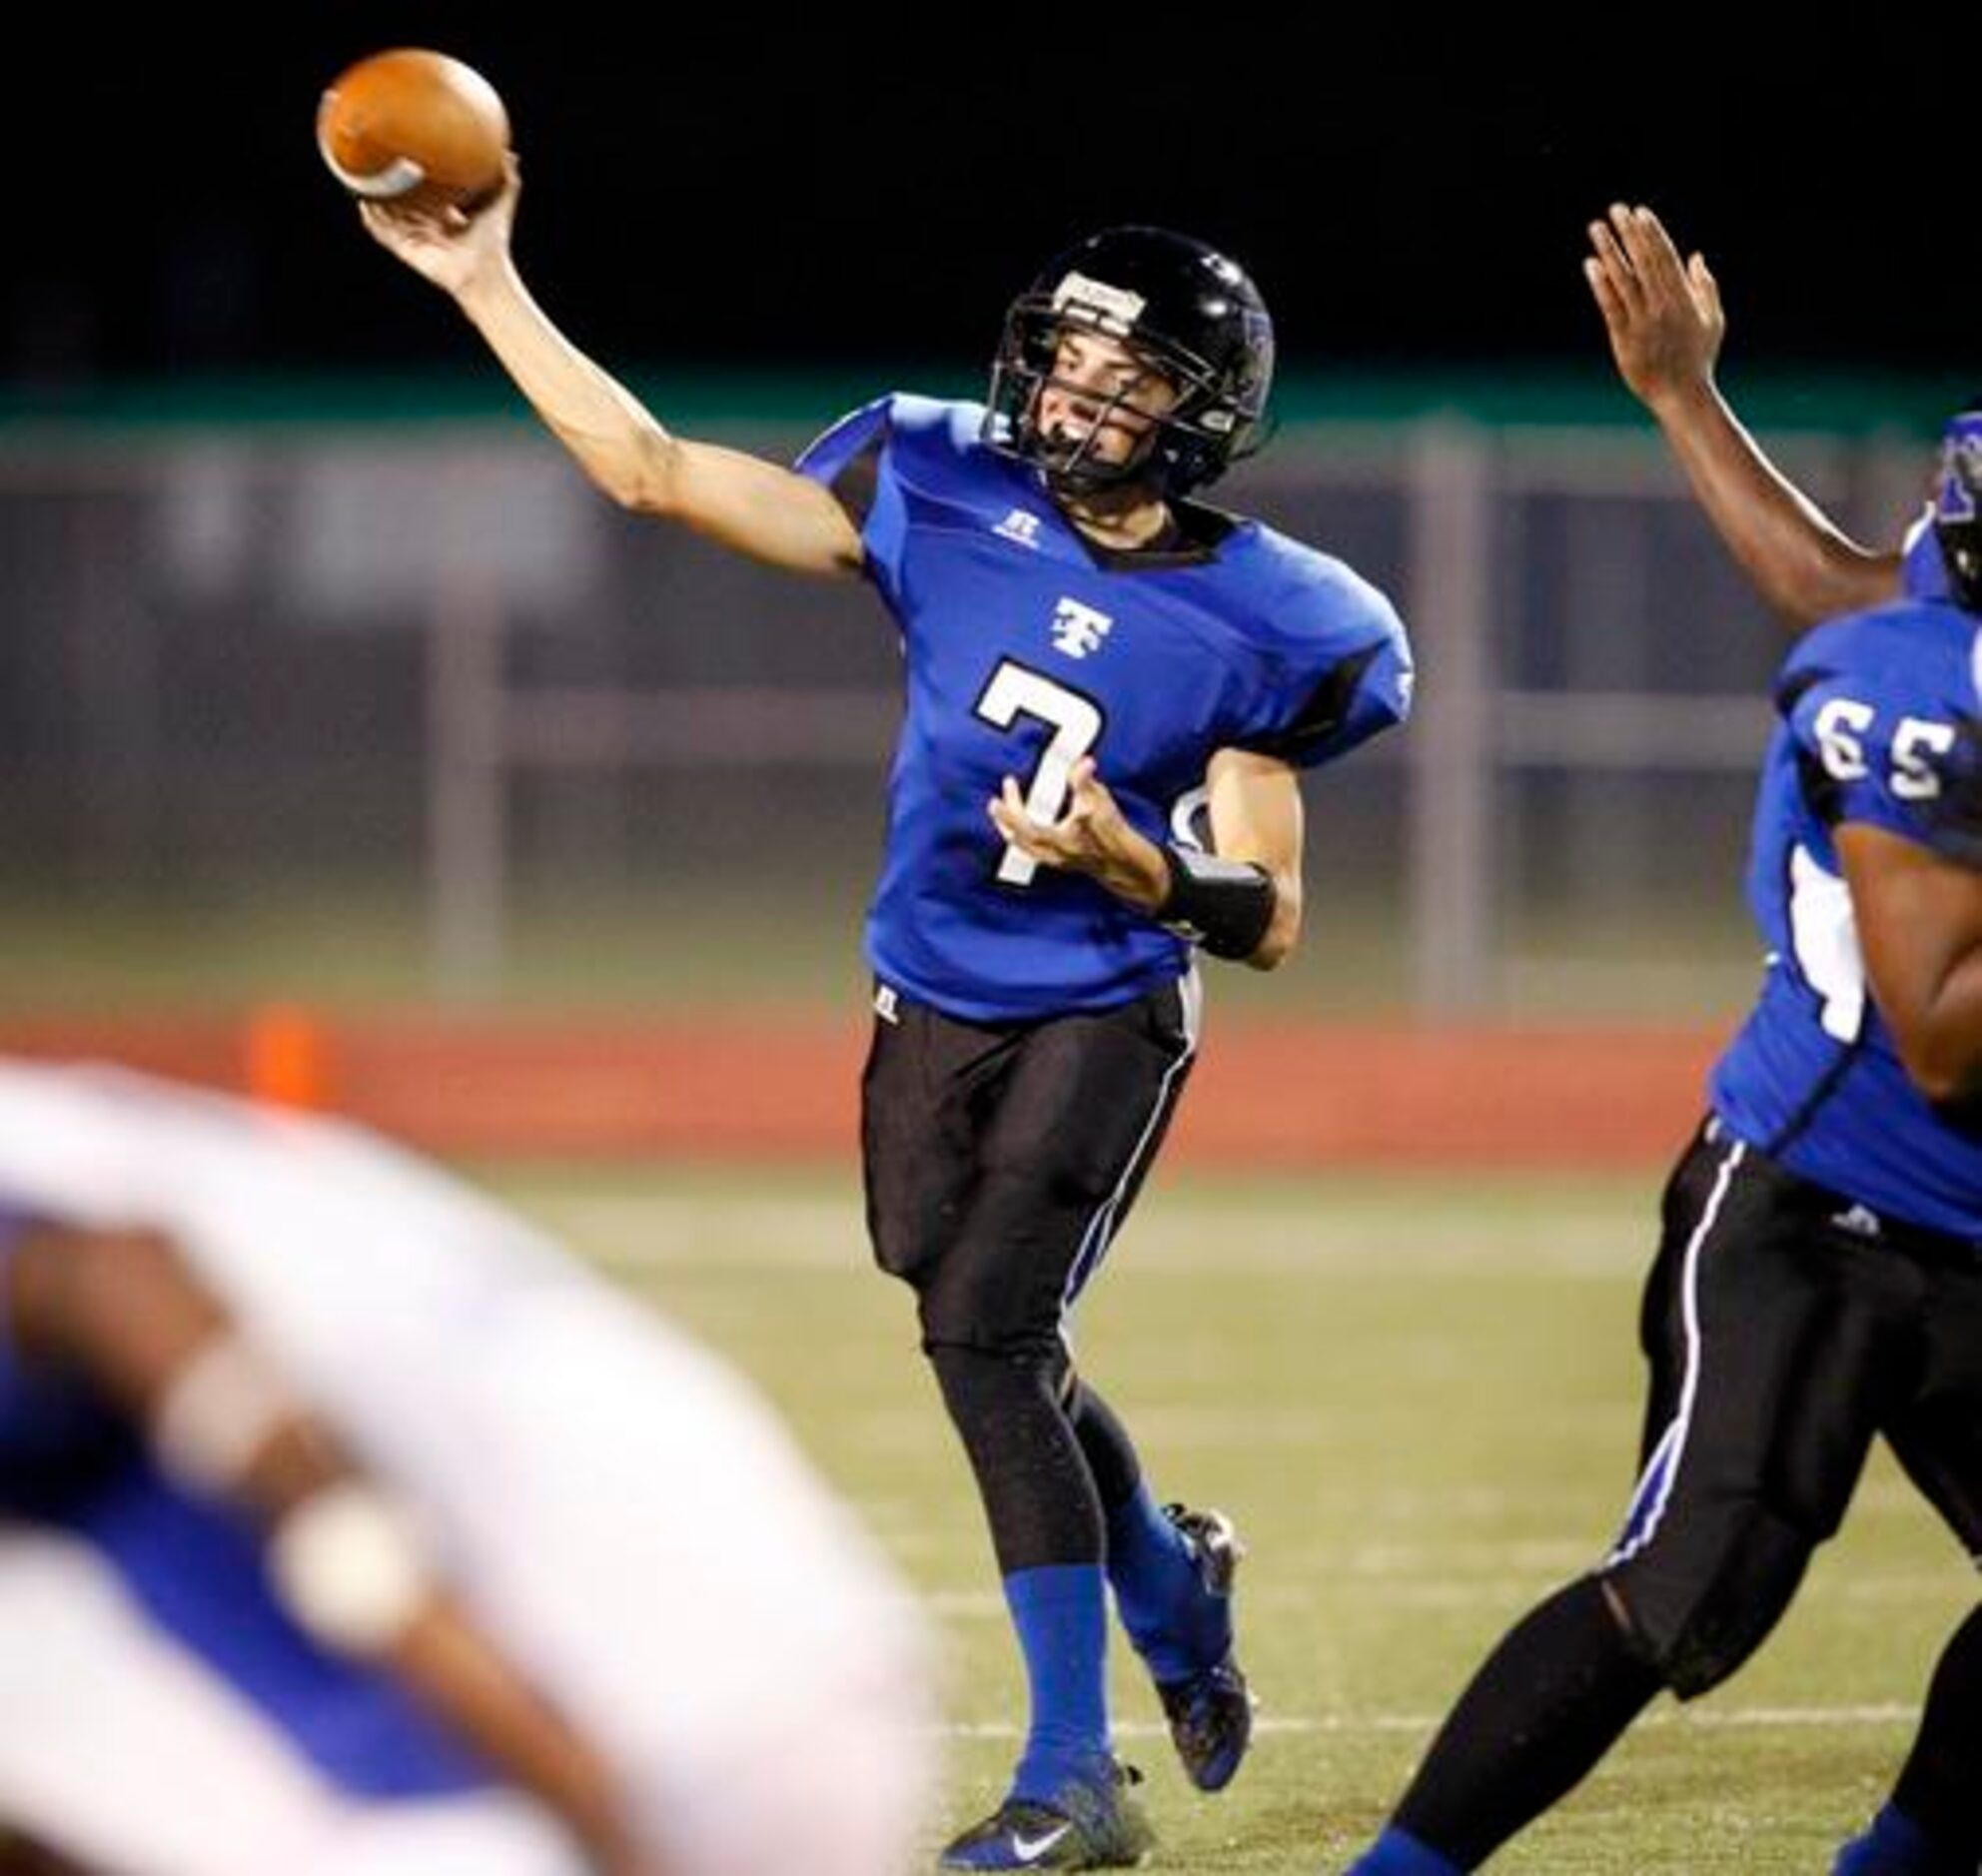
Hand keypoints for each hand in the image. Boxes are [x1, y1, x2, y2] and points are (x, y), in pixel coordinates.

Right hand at [359, 153, 520, 301]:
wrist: (485, 271)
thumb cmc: (494, 244)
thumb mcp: (500, 205)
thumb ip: (508, 181)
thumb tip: (511, 155)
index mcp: (444, 216)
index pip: (426, 193)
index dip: (415, 177)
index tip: (406, 154)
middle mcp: (426, 226)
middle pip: (402, 201)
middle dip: (389, 184)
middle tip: (375, 160)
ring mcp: (415, 238)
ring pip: (388, 216)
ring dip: (374, 200)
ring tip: (359, 178)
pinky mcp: (408, 250)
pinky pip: (384, 234)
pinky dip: (373, 221)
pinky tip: (363, 204)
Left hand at [988, 758, 1167, 910]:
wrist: (1127, 864)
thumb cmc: (1114, 834)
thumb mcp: (1100, 802)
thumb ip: (1086, 782)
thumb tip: (1082, 762)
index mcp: (1060, 840)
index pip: (1025, 826)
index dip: (1010, 811)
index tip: (998, 795)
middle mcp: (1054, 853)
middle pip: (1018, 840)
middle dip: (1004, 820)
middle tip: (996, 802)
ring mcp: (1057, 860)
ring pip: (1025, 848)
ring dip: (1012, 831)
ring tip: (1005, 815)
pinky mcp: (1063, 862)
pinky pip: (1035, 852)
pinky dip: (1025, 840)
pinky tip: (1027, 830)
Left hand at [1584, 202, 1724, 414]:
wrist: (1681, 395)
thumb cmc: (1697, 358)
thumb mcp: (1713, 320)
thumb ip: (1706, 286)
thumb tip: (1696, 256)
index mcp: (1684, 297)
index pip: (1665, 257)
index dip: (1652, 233)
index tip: (1640, 212)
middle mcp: (1663, 305)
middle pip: (1644, 261)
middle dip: (1630, 233)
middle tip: (1616, 209)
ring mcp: (1643, 321)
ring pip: (1624, 278)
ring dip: (1610, 250)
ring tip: (1596, 227)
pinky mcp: (1624, 339)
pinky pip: (1611, 306)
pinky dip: (1601, 284)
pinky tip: (1591, 265)